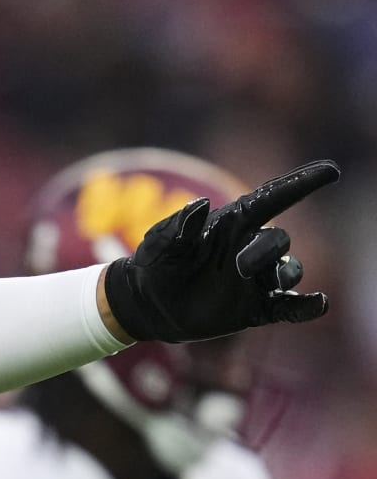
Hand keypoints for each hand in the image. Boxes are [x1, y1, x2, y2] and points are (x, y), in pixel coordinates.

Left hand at [103, 160, 337, 342]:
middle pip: (278, 239)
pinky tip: (318, 304)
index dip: (300, 183)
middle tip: (240, 266)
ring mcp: (256, 279)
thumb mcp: (158, 246)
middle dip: (267, 249)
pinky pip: (289, 307)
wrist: (148, 305)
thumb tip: (201, 206)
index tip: (330, 170)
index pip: (271, 198)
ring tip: (270, 284)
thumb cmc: (154, 266)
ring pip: (288, 270)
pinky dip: (306, 306)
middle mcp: (249, 249)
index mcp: (230, 225)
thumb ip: (177, 227)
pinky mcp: (257, 307)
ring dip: (283, 275)